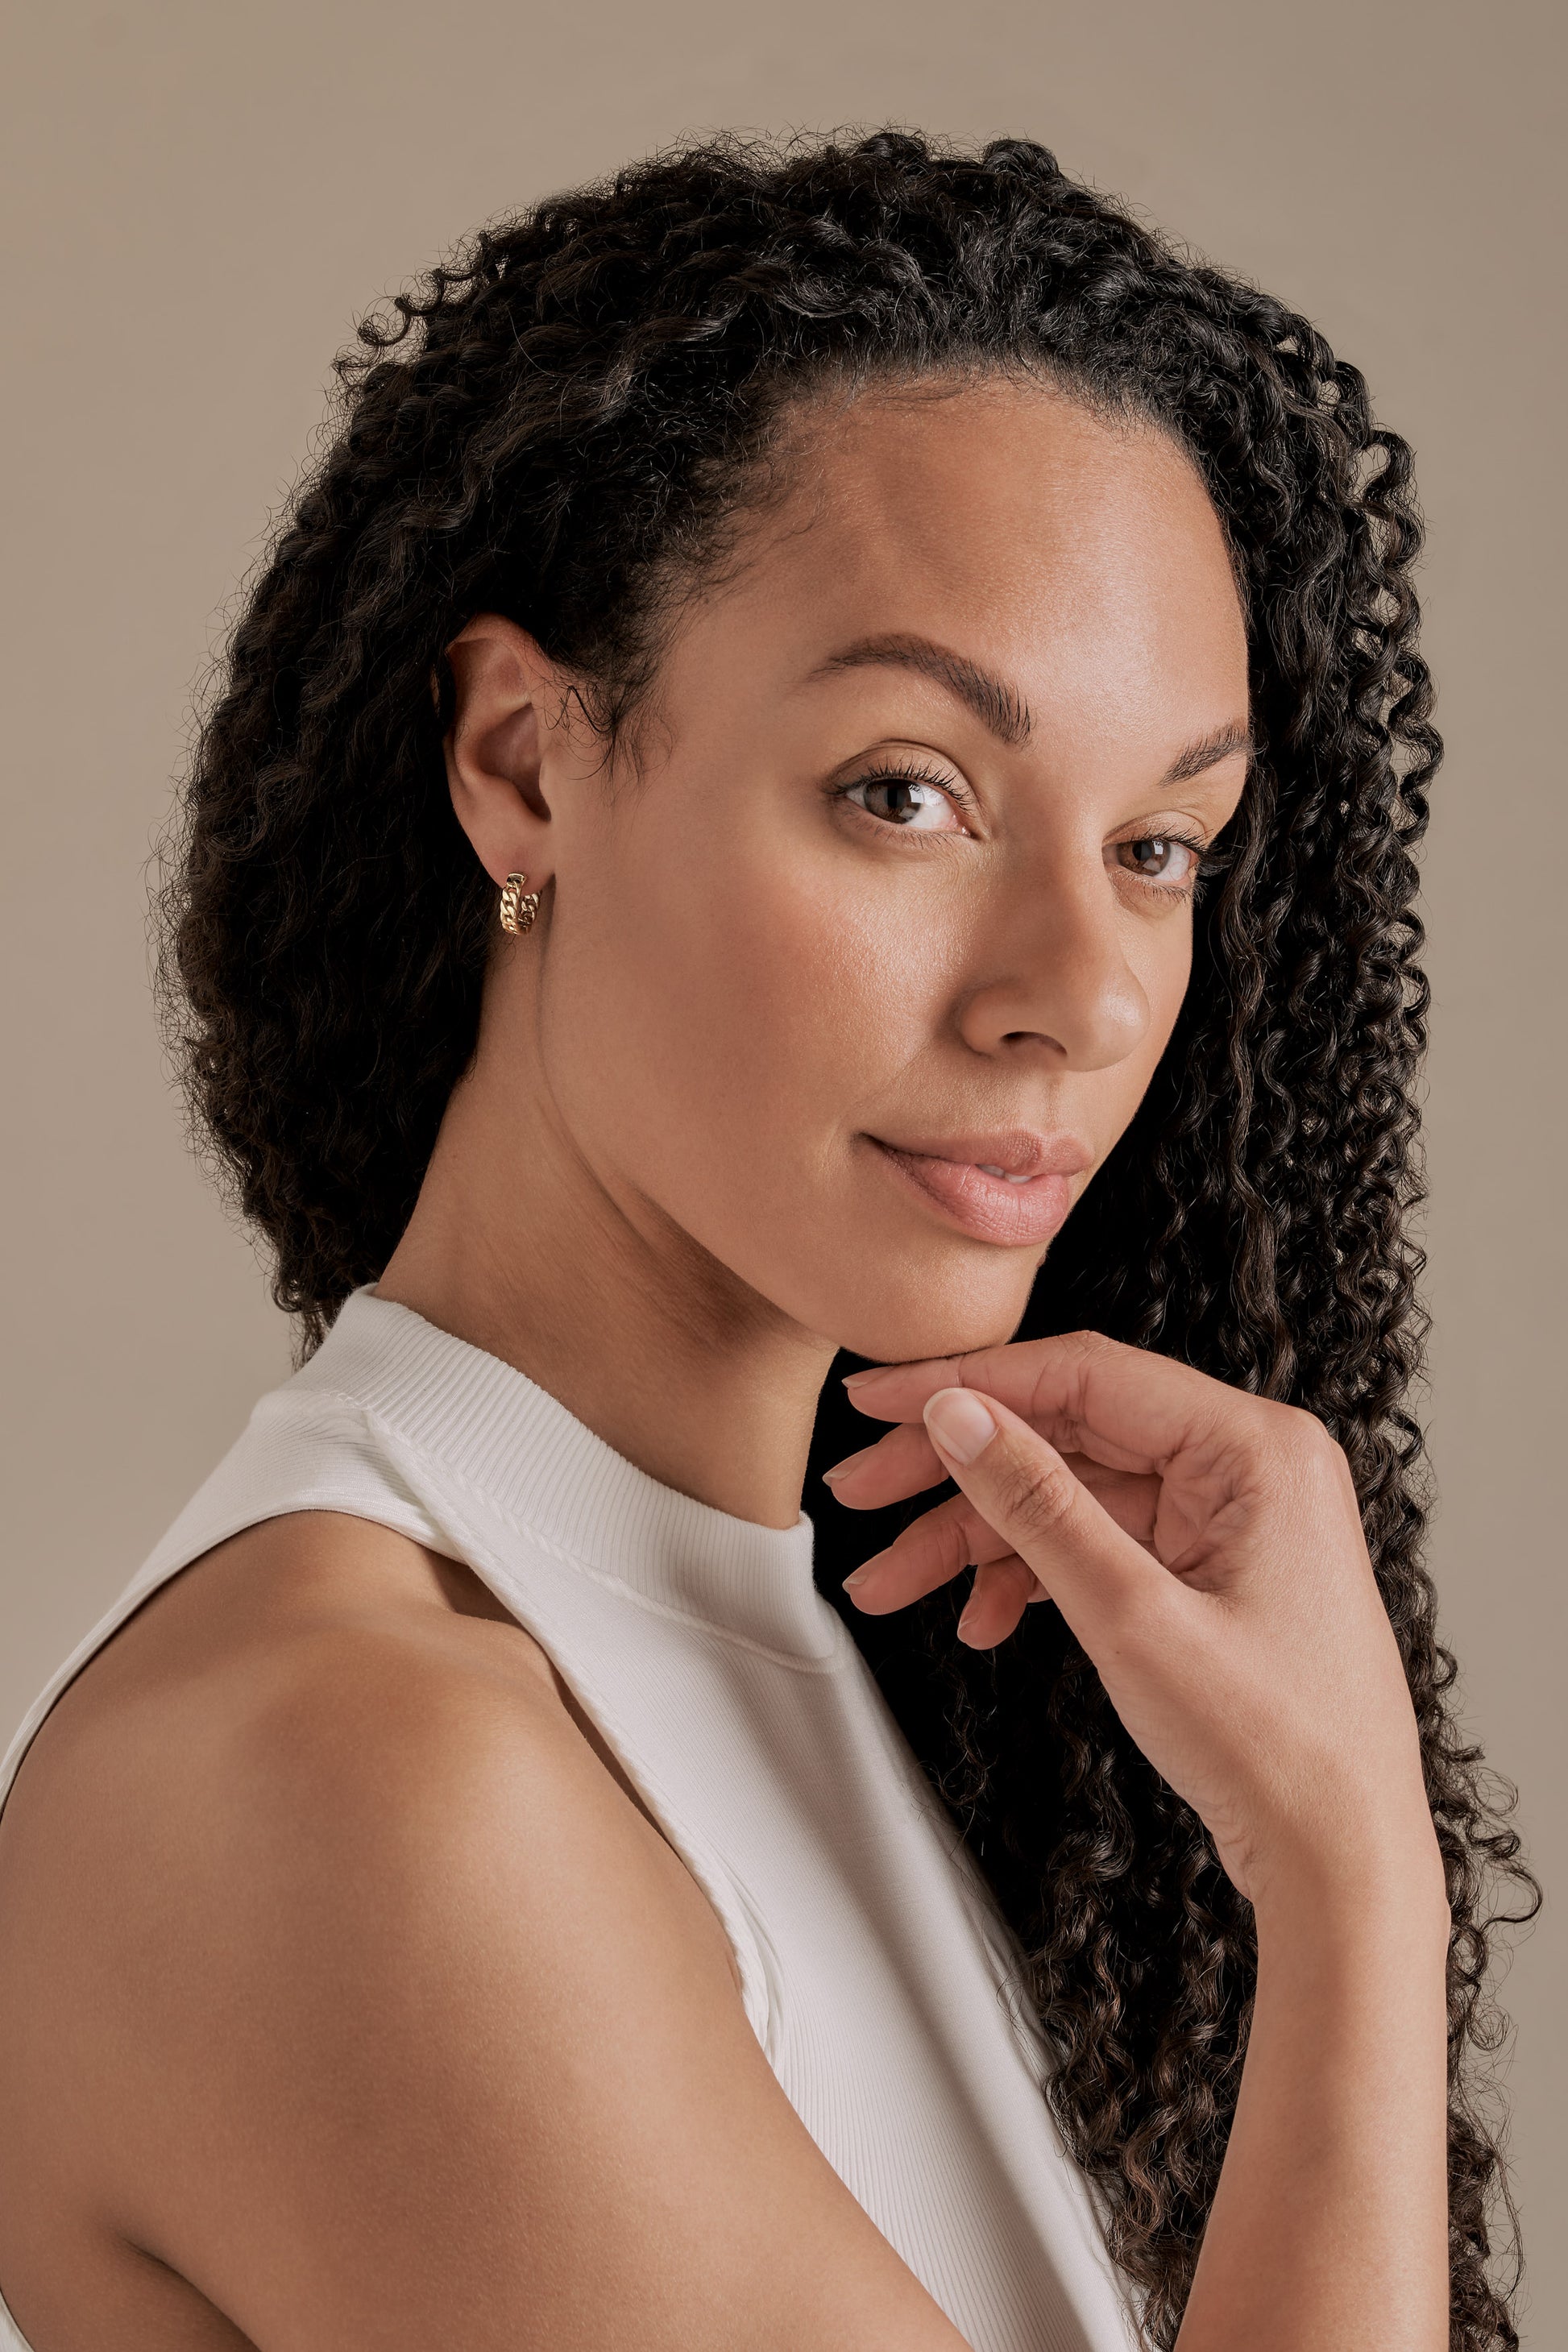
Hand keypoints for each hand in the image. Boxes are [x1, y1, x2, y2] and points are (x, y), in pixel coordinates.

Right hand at [826, 1332, 1441, 1914]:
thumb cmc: (1282, 1750)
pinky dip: (1032, 1577)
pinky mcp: (1211, 1572)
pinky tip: (980, 1618)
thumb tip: (961, 1417)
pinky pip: (1099, 1544)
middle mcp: (1248, 1466)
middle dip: (956, 1472)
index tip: (879, 1398)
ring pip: (1070, 1495)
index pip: (1082, 1376)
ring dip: (978, 1538)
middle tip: (863, 1492)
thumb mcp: (1132, 1616)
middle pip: (1067, 1433)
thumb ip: (1037, 1503)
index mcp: (1254, 1448)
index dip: (966, 1381)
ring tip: (893, 1582)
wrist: (1344, 1866)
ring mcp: (1230, 1520)